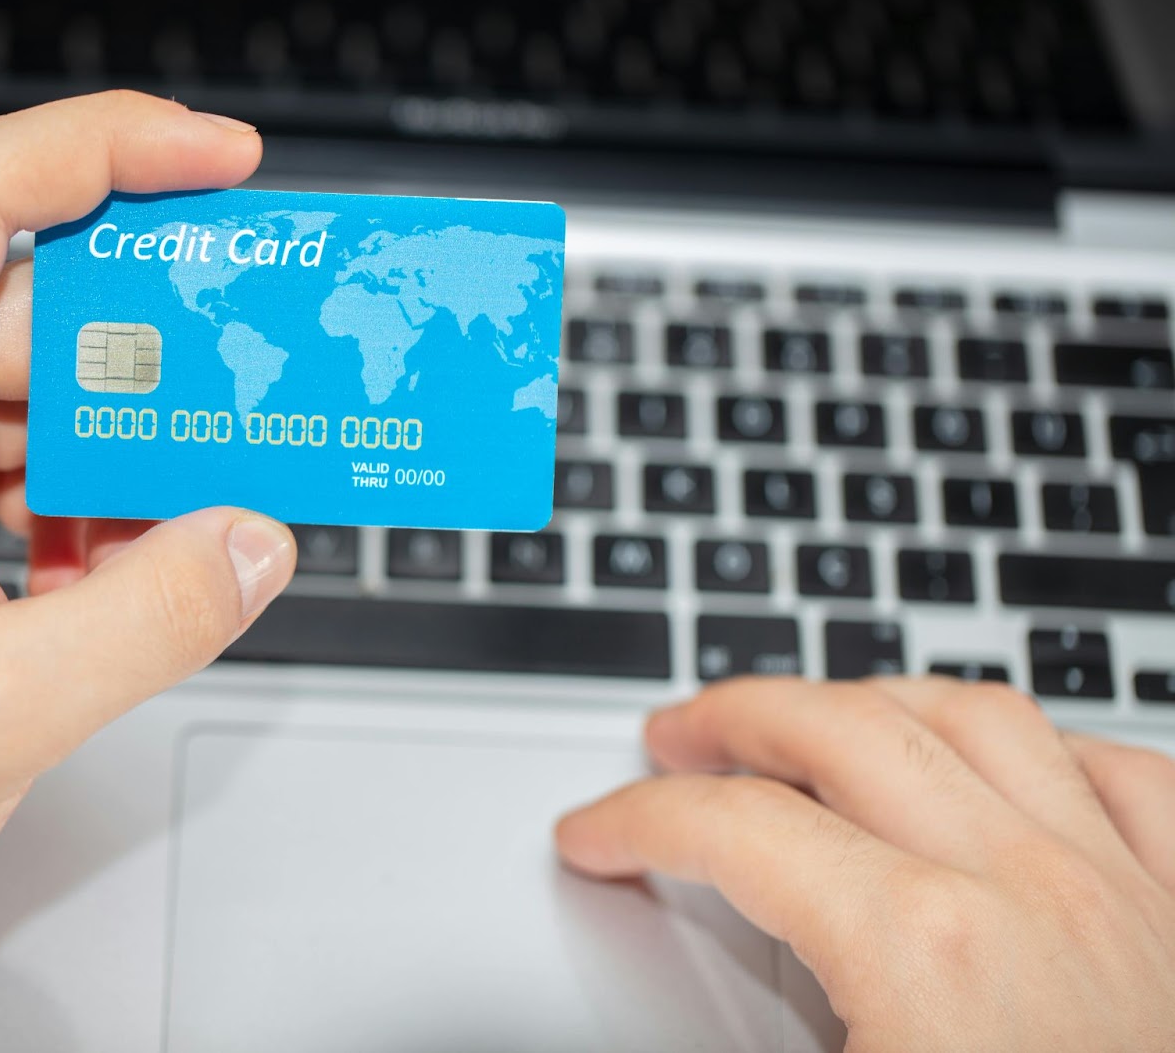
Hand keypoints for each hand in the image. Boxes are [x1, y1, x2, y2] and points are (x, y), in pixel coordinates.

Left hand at [0, 92, 296, 900]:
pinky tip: (134, 564)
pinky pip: (27, 468)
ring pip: (45, 396)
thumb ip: (151, 616)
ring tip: (220, 479)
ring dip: (136, 437)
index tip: (220, 162)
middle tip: (267, 360)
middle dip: (164, 335)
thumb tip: (258, 541)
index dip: (111, 149)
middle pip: (41, 305)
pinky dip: (95, 504)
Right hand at [556, 677, 1174, 1050]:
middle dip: (734, 719)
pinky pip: (1127, 777)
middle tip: (677, 736)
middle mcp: (1028, 893)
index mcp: (921, 954)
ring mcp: (1126, 895)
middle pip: (842, 733)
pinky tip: (1010, 766)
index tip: (599, 832)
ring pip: (977, 719)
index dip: (639, 819)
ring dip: (872, 703)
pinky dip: (1049, 749)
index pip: (735, 829)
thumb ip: (740, 1036)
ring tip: (815, 719)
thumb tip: (653, 1031)